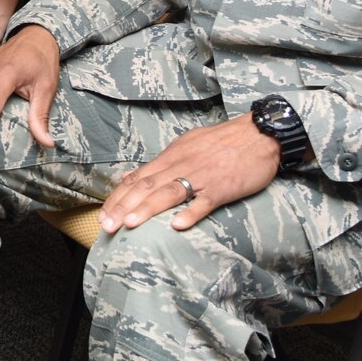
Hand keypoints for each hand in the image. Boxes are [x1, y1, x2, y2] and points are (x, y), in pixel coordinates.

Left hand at [97, 113, 281, 233]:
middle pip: (145, 187)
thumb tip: (136, 175)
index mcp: (170, 157)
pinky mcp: (222, 187)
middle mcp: (180, 166)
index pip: (136, 179)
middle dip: (123, 207)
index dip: (117, 197)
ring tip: (129, 224)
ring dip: (147, 209)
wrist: (259, 134)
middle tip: (106, 226)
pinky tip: (177, 225)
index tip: (103, 214)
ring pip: (168, 193)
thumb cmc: (222, 141)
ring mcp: (201, 177)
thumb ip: (161, 163)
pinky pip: (204, 202)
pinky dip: (190, 213)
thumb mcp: (185, 146)